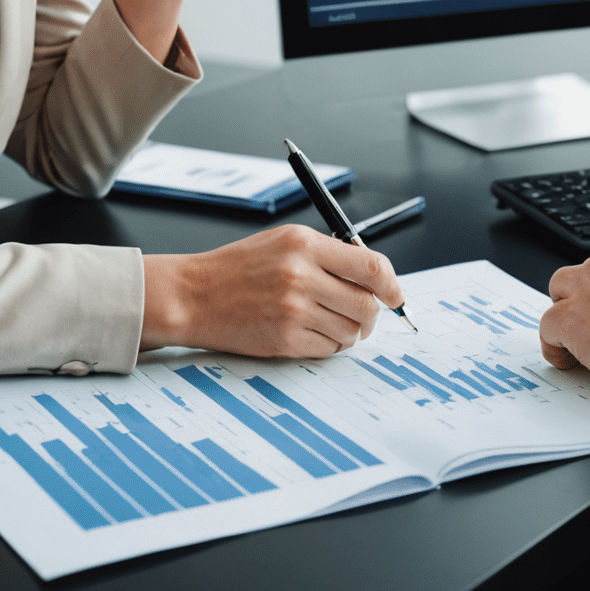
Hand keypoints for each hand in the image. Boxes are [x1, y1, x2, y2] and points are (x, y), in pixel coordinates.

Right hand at [141, 226, 405, 357]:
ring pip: (350, 331)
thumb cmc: (239, 267)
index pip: (370, 266)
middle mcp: (302, 276)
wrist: (194, 295)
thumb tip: (372, 274)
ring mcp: (293, 310)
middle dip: (372, 315)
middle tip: (364, 316)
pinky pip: (328, 349)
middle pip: (366, 304)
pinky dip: (329, 345)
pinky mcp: (283, 340)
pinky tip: (313, 333)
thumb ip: (328, 253)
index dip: (391, 285)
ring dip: (349, 332)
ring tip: (330, 323)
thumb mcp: (285, 241)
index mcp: (305, 244)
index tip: (394, 295)